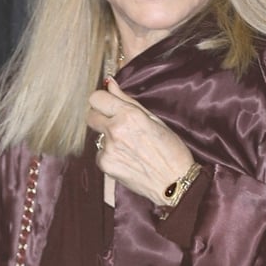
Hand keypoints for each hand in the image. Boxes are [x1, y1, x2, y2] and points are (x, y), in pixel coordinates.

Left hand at [87, 76, 193, 205]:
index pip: (96, 98)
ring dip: (108, 138)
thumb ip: (127, 100)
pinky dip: (111, 155)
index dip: (102, 100)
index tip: (109, 105)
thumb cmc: (170, 150)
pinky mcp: (105, 165)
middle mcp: (115, 130)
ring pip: (97, 136)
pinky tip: (128, 159)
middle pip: (90, 116)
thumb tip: (110, 83)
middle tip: (117, 125)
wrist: (174, 183)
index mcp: (129, 115)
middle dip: (100, 117)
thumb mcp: (154, 119)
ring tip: (130, 147)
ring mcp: (108, 149)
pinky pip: (101, 153)